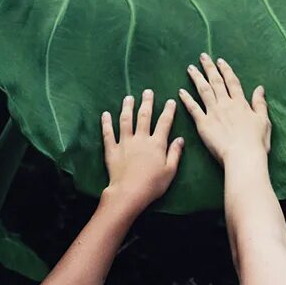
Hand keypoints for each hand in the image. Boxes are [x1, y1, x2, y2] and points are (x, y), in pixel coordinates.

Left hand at [101, 89, 183, 214]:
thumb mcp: (170, 171)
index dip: (168, 111)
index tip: (170, 101)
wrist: (129, 193)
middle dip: (147, 103)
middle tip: (148, 91)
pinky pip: (108, 133)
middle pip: (144, 116)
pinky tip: (105, 114)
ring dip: (127, 107)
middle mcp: (141, 139)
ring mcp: (125, 142)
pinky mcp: (112, 149)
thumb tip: (180, 139)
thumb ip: (175, 153)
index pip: (164, 123)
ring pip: (126, 120)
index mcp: (157, 144)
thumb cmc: (152, 185)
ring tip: (128, 97)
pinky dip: (106, 123)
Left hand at [179, 53, 270, 166]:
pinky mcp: (203, 124)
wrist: (243, 157)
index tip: (220, 61)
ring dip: (197, 78)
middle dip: (209, 68)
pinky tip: (181, 91)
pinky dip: (187, 99)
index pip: (232, 82)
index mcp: (241, 103)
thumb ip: (260, 104)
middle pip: (216, 82)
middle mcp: (226, 104)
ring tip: (190, 68)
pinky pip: (193, 108)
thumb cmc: (256, 142)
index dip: (226, 70)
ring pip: (203, 91)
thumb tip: (260, 88)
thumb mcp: (264, 121)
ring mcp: (213, 112)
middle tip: (202, 57)